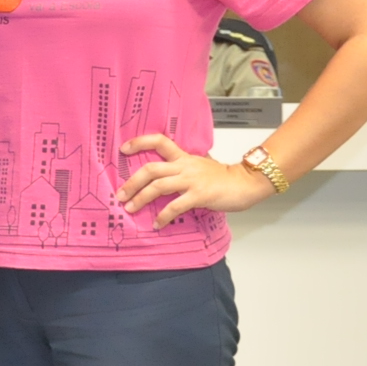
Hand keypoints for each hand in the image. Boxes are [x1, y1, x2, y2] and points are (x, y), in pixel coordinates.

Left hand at [115, 133, 276, 226]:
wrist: (246, 183)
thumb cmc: (223, 178)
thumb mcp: (199, 166)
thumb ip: (182, 169)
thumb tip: (164, 179)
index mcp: (184, 157)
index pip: (160, 142)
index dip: (140, 142)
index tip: (123, 148)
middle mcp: (184, 166)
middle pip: (151, 169)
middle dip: (132, 182)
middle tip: (120, 195)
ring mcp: (191, 180)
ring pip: (158, 186)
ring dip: (141, 199)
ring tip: (130, 209)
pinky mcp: (199, 195)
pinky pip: (175, 205)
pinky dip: (163, 216)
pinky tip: (157, 223)